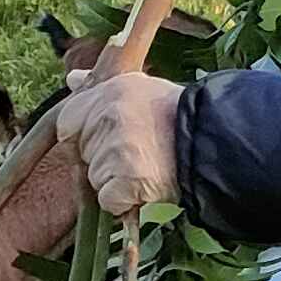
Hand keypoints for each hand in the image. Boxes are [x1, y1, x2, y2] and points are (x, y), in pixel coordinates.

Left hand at [56, 70, 180, 215]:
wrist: (212, 145)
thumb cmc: (177, 117)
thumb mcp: (139, 88)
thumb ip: (100, 89)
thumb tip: (72, 79)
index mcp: (109, 93)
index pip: (68, 122)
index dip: (86, 135)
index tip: (110, 139)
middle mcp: (108, 118)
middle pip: (83, 153)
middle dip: (103, 159)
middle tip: (138, 152)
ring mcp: (114, 151)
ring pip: (95, 179)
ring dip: (115, 181)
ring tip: (147, 167)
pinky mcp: (124, 182)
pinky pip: (109, 201)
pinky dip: (124, 202)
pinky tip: (145, 187)